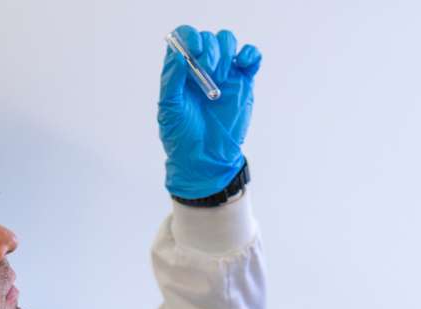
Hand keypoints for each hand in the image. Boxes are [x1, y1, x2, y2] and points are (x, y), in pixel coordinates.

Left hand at [158, 26, 261, 199]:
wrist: (205, 159)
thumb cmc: (182, 136)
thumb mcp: (169, 110)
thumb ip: (172, 81)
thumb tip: (179, 56)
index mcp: (181, 69)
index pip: (185, 37)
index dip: (190, 36)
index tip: (194, 50)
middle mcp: (202, 66)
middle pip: (208, 38)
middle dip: (209, 49)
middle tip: (208, 70)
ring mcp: (224, 73)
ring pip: (228, 41)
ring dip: (225, 51)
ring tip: (220, 77)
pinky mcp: (243, 82)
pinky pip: (251, 57)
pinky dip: (250, 54)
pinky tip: (242, 64)